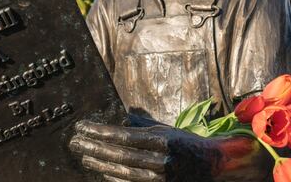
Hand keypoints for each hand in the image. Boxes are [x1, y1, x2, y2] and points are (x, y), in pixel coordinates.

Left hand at [70, 120, 272, 181]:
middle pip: (118, 154)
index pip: (123, 136)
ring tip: (84, 154)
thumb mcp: (169, 130)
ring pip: (121, 172)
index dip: (100, 131)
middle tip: (75, 141)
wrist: (215, 168)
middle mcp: (161, 160)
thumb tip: (121, 115)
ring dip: (99, 163)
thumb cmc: (190, 145)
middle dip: (93, 147)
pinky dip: (113, 178)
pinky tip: (101, 171)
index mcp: (163, 140)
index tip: (83, 126)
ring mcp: (160, 178)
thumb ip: (144, 124)